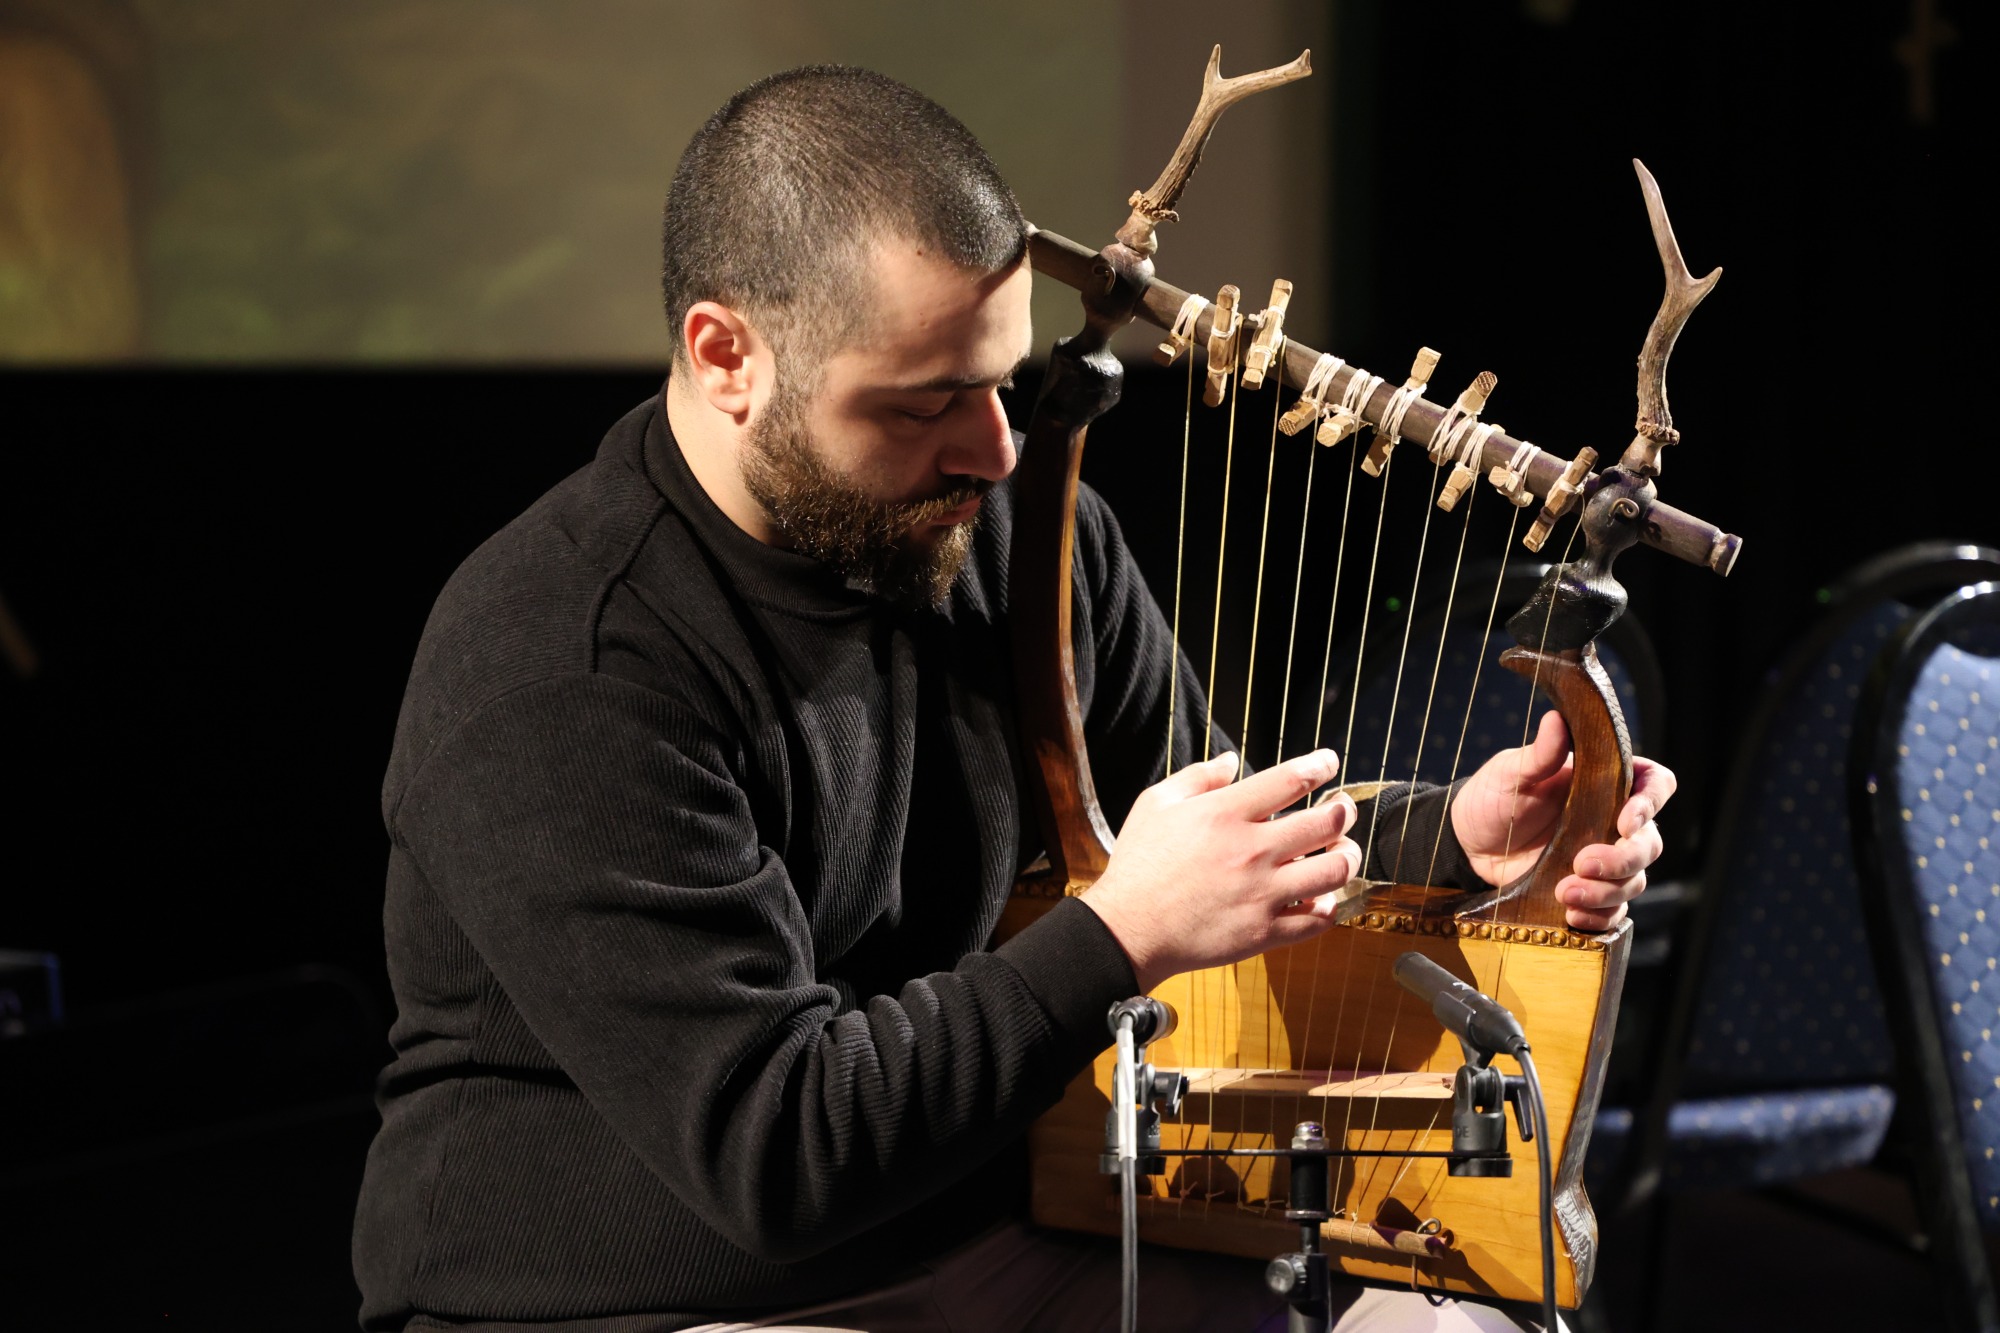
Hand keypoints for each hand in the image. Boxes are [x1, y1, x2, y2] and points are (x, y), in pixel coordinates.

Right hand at [1082, 749, 1362, 990]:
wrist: (1128, 929)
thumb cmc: (1138, 866)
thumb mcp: (1156, 804)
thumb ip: (1197, 777)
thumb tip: (1232, 760)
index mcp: (1225, 813)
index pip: (1290, 779)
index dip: (1319, 765)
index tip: (1329, 762)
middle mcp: (1252, 850)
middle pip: (1326, 823)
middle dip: (1343, 811)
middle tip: (1342, 810)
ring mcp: (1262, 893)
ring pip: (1333, 870)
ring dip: (1347, 856)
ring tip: (1342, 852)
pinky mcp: (1265, 932)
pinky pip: (1317, 919)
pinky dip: (1328, 905)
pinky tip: (1321, 896)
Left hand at [1450, 711, 1676, 931]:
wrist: (1466, 842)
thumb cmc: (1493, 797)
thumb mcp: (1511, 772)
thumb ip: (1539, 753)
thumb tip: (1557, 719)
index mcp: (1605, 783)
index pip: (1654, 785)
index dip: (1650, 803)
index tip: (1624, 820)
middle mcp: (1612, 822)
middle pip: (1649, 843)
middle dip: (1623, 859)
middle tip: (1582, 863)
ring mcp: (1603, 859)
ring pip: (1634, 881)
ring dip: (1606, 892)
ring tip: (1564, 893)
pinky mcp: (1588, 892)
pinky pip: (1613, 912)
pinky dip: (1599, 918)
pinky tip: (1571, 916)